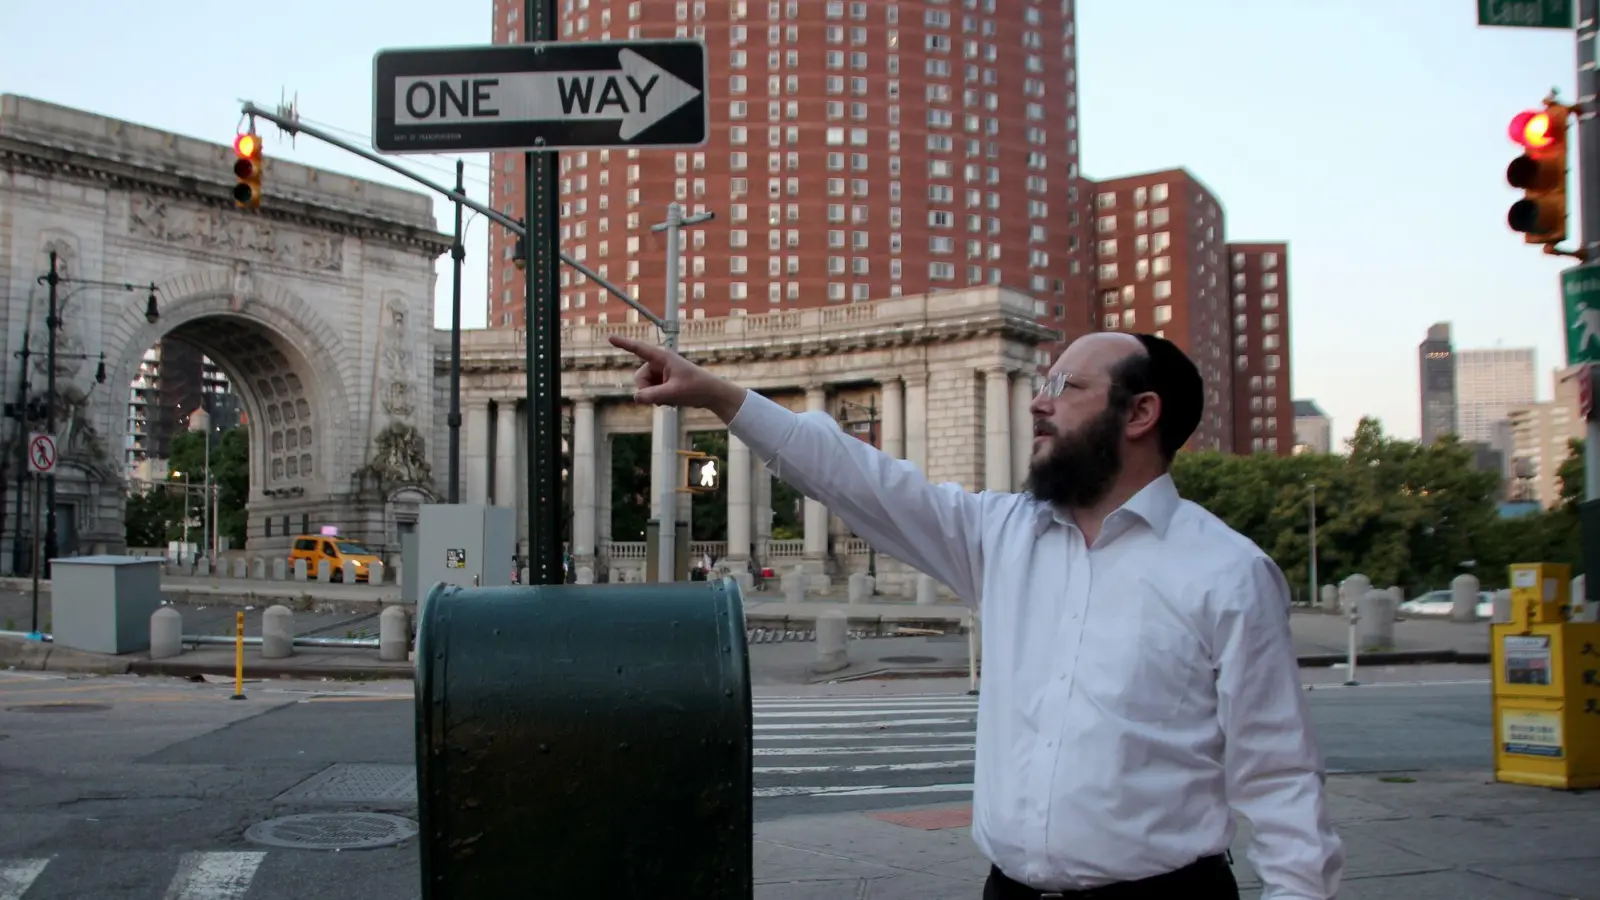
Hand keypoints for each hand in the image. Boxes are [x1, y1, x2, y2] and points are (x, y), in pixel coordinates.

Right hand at [609, 335, 746, 421]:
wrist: (712, 394)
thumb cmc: (696, 388)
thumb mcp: (673, 394)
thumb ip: (653, 396)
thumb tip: (635, 398)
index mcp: (663, 358)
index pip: (639, 349)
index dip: (623, 344)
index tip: (609, 337)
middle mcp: (660, 363)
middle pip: (640, 377)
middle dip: (646, 390)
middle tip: (662, 399)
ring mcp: (662, 372)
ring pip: (645, 386)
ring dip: (654, 396)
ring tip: (671, 399)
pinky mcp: (664, 381)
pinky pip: (652, 391)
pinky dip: (658, 397)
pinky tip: (671, 401)